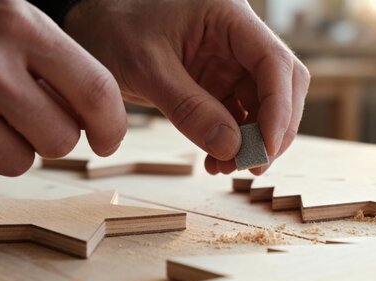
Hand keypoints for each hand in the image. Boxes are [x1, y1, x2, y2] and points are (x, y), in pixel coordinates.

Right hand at [0, 0, 126, 184]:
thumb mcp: (16, 20)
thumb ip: (58, 63)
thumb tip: (99, 123)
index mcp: (21, 26)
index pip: (96, 92)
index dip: (112, 126)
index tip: (108, 140)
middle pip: (60, 140)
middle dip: (55, 135)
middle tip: (33, 114)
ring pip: (19, 163)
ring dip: (14, 147)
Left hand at [64, 0, 309, 174]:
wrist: (93, 30)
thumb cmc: (114, 30)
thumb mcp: (147, 67)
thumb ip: (189, 107)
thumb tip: (231, 148)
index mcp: (228, 17)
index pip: (274, 62)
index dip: (279, 107)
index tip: (265, 147)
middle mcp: (239, 40)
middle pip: (282, 85)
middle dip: (274, 128)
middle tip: (255, 165)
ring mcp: (231, 64)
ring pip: (265, 106)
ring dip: (253, 142)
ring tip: (226, 167)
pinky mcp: (219, 85)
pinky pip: (240, 118)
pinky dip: (234, 143)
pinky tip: (216, 160)